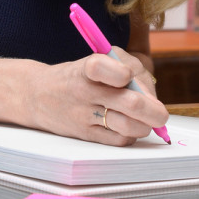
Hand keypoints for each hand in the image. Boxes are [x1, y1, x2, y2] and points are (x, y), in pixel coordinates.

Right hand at [21, 50, 168, 146]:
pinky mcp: (86, 134)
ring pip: (128, 126)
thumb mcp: (97, 59)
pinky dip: (131, 136)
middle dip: (153, 110)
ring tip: (147, 121)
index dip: (121, 73)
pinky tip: (129, 127)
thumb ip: (127, 68)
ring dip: (145, 125)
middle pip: (129, 103)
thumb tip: (151, 95)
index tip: (127, 76)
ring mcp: (85, 115)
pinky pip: (118, 140)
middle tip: (161, 114)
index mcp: (87, 67)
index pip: (101, 67)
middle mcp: (85, 91)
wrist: (38, 95)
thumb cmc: (79, 75)